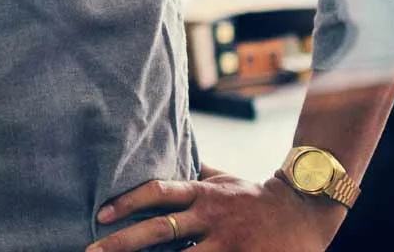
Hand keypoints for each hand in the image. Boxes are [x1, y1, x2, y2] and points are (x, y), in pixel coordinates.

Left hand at [87, 166, 342, 251]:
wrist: (303, 212)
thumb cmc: (254, 196)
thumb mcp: (223, 178)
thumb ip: (194, 171)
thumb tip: (167, 153)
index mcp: (202, 194)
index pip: (157, 192)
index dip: (127, 202)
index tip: (101, 214)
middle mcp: (209, 217)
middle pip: (158, 230)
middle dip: (122, 243)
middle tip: (91, 251)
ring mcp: (224, 244)